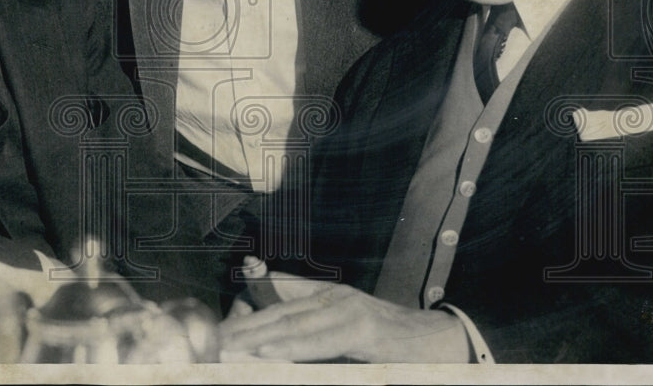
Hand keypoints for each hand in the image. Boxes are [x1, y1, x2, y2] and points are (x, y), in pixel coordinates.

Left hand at [219, 272, 469, 362]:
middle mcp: (332, 298)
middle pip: (276, 314)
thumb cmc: (394, 345)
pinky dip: (292, 347)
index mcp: (326, 298)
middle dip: (240, 330)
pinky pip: (320, 340)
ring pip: (292, 326)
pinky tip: (269, 353)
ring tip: (226, 351)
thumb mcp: (347, 337)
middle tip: (209, 345)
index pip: (275, 304)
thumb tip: (278, 346)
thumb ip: (315, 335)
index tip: (215, 334)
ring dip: (256, 340)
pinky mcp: (363, 330)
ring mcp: (348, 310)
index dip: (244, 317)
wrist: (444, 343)